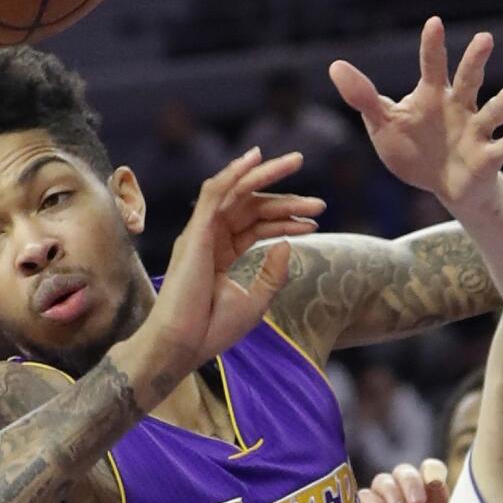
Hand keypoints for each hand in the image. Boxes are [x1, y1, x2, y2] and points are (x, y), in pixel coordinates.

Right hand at [142, 148, 324, 375]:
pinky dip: (234, 174)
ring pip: (237, 192)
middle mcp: (212, 239)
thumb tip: (287, 243)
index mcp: (224, 254)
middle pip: (252, 207)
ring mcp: (202, 233)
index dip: (287, 220)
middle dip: (286, 201)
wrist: (183, 344)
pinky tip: (256, 158)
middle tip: (319, 204)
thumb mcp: (256, 300)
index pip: (258, 226)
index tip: (315, 222)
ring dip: (267, 176)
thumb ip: (273, 272)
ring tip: (297, 161)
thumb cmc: (214, 328)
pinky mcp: (195, 232)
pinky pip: (214, 193)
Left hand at [329, 16, 502, 208]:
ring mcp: (476, 131)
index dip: (433, 46)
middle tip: (485, 38)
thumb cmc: (414, 149)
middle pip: (469, 80)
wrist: (443, 185)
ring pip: (494, 111)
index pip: (432, 66)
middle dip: (475, 61)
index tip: (434, 23)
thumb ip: (363, 97)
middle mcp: (459, 108)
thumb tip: (335, 65)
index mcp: (433, 96)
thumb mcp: (383, 124)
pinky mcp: (488, 157)